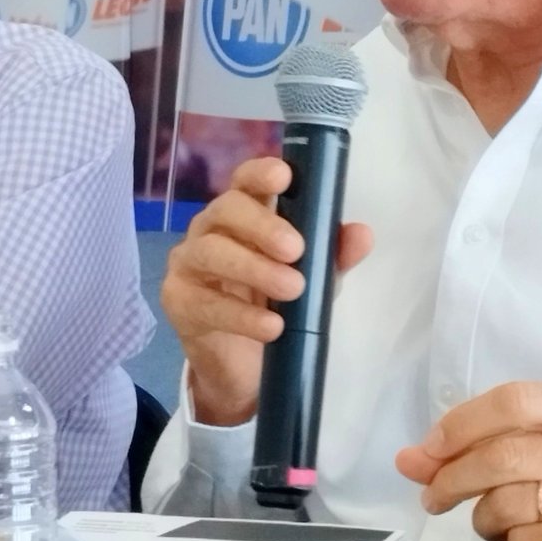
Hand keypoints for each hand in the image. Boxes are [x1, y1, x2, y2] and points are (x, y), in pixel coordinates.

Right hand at [160, 157, 371, 425]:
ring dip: (254, 268)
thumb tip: (363, 234)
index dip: (260, 173)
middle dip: (262, 225)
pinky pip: (206, 302)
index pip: (245, 179)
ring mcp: (189, 262)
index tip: (284, 177)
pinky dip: (242, 315)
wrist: (246, 367)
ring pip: (211, 251)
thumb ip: (333, 256)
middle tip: (295, 249)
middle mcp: (211, 228)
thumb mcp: (314, 280)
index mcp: (244, 213)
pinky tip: (272, 326)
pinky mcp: (178, 301)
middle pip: (226, 208)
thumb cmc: (277, 305)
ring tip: (292, 289)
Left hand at [395, 382, 541, 540]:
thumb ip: (478, 443)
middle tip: (432, 496)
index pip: (513, 401)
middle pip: (502, 455)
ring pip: (507, 503)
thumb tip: (408, 460)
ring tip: (491, 519)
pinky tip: (521, 538)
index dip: (461, 424)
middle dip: (452, 478)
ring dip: (482, 517)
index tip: (428, 450)